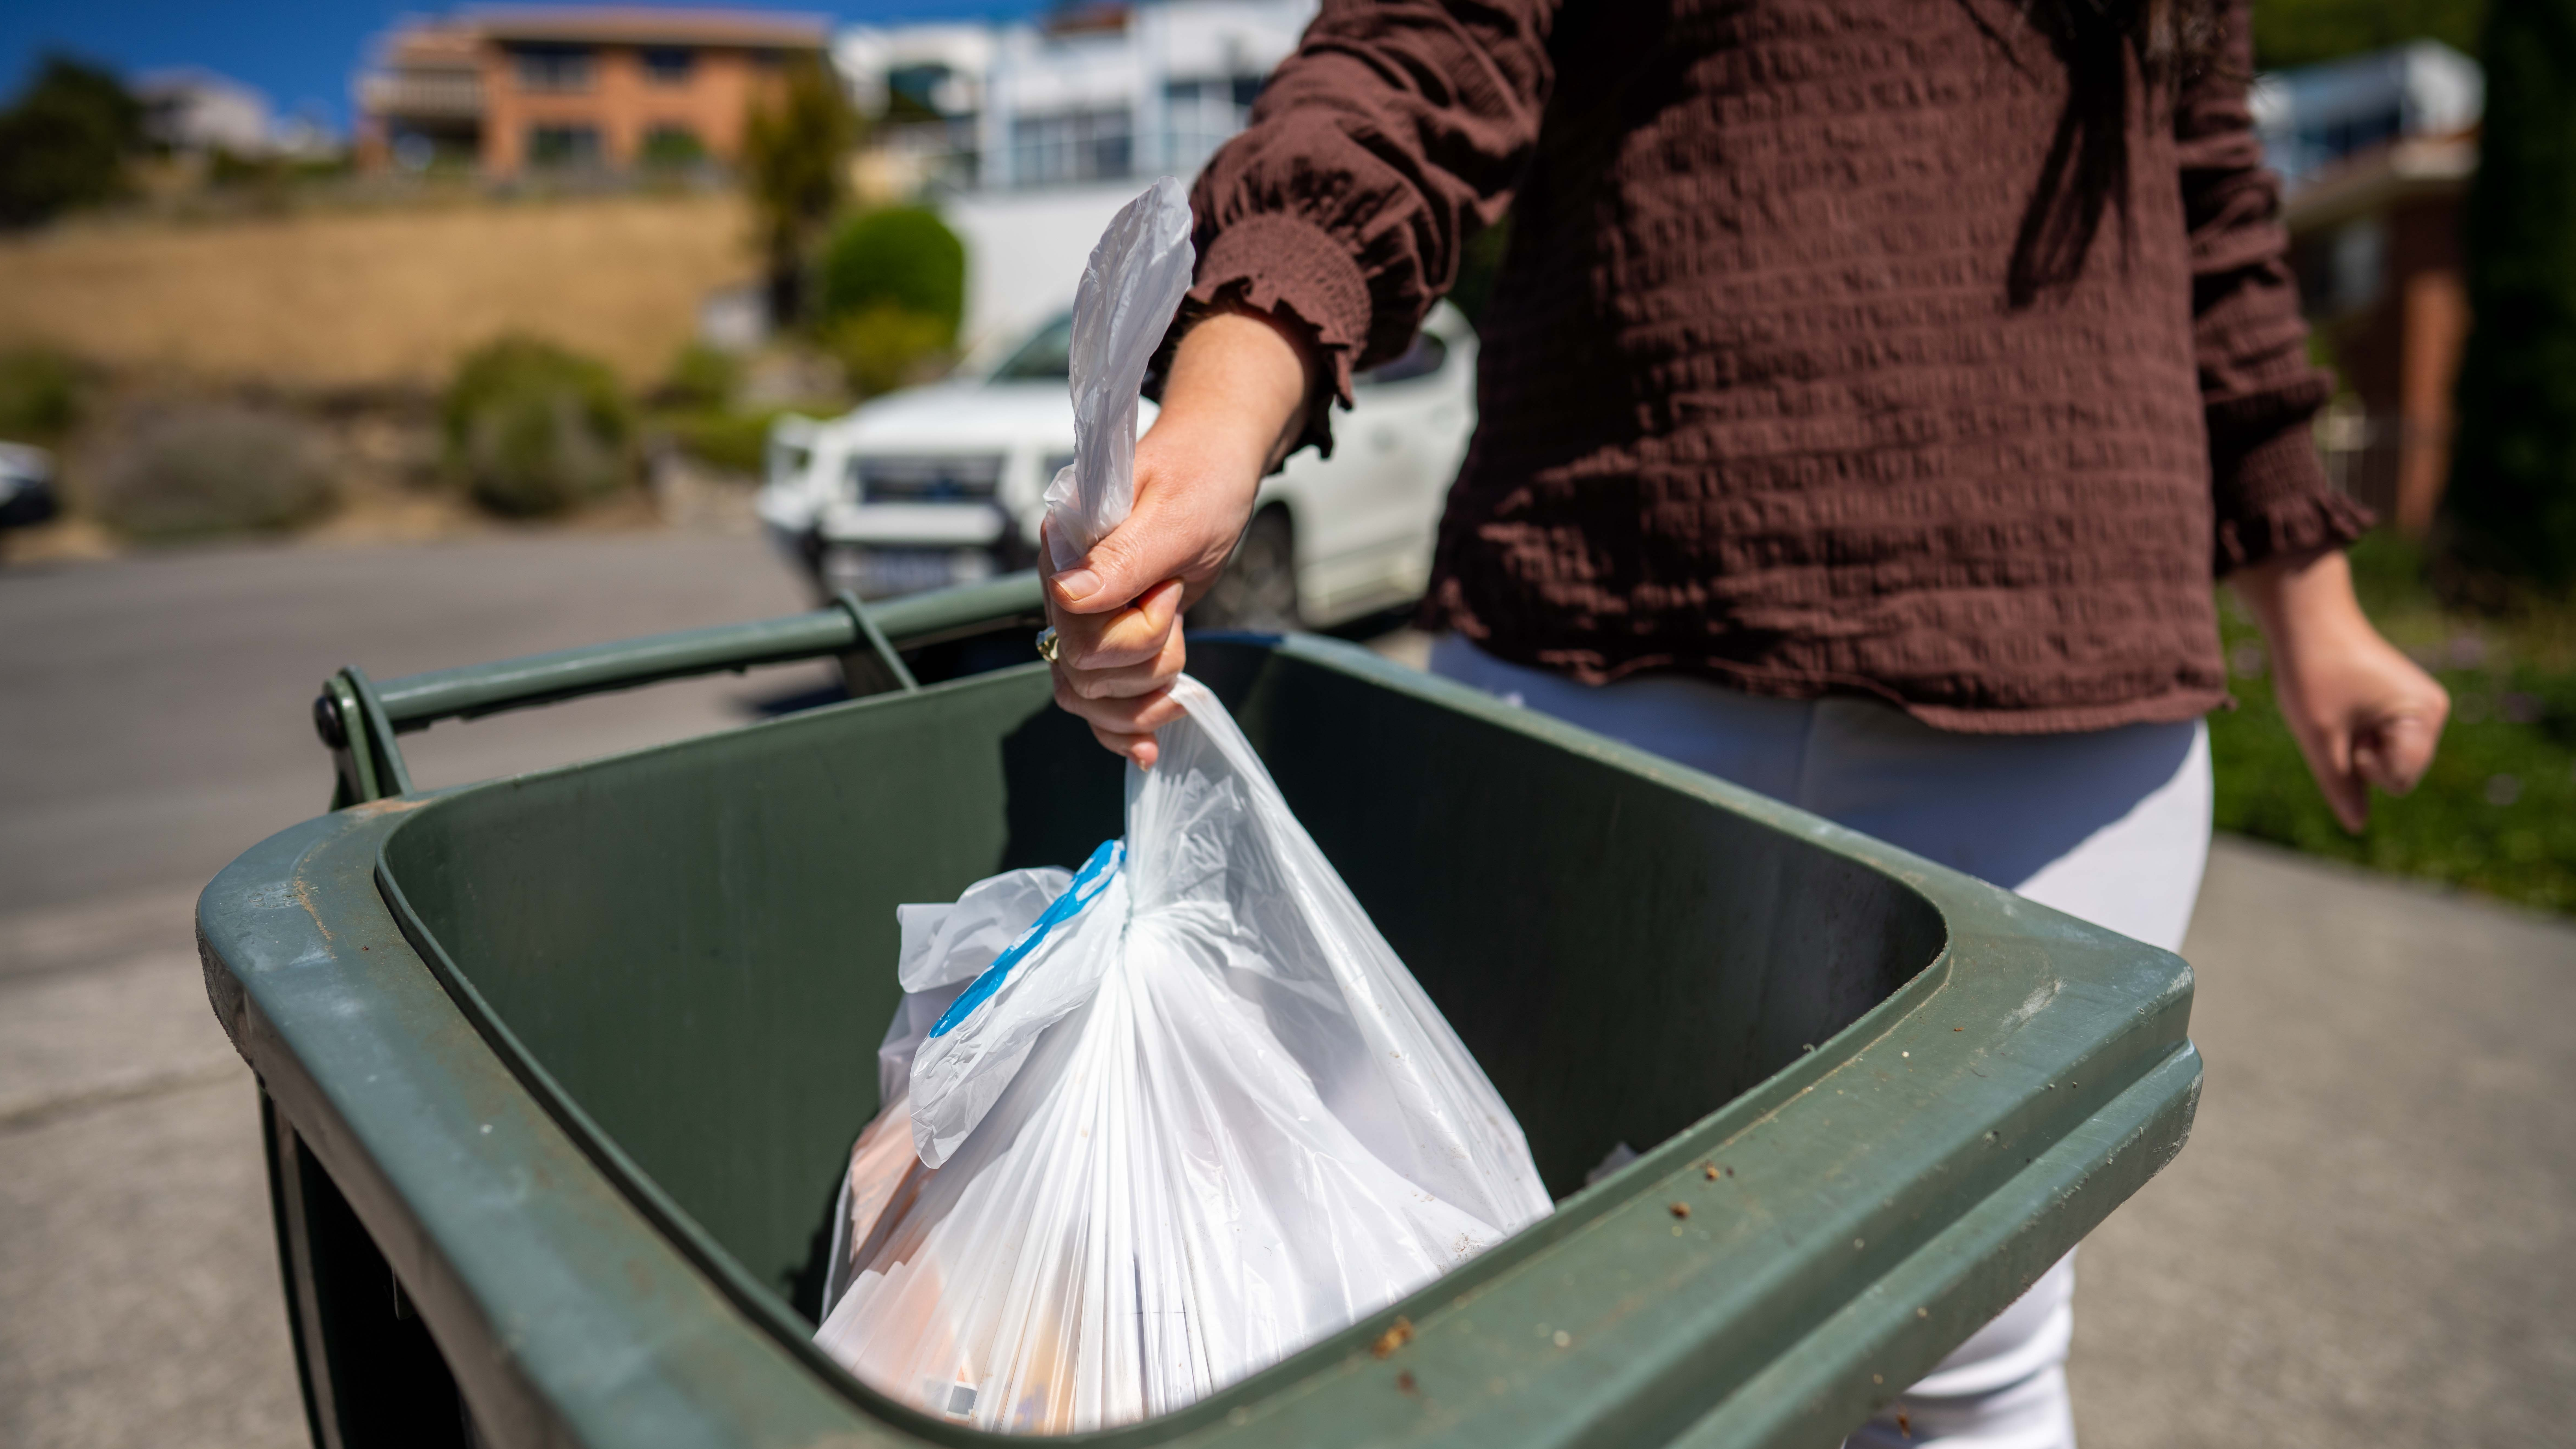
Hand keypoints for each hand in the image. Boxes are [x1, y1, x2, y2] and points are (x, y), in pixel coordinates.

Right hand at [1048, 305, 1316, 765]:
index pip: (1075, 631)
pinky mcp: (1105, 637)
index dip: (1135, 627)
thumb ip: (1125, 558)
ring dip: (1145, 692)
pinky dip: (1122, 729)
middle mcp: (1062, 587)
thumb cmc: (1203, 477)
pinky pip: (1094, 704)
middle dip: (1147, 656)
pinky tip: (1149, 746)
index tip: (1169, 586)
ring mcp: (1080, 617)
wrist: (1216, 465)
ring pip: (1086, 696)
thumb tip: (1067, 596)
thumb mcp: (1179, 514)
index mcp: (1065, 549)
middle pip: (1083, 672)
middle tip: (1176, 601)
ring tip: (1177, 641)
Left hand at [2234, 548, 2449, 831]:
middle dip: (2363, 758)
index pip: (2400, 781)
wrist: (2307, 619)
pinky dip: (2358, 732)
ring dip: (2358, 745)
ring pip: (2389, 757)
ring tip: (2341, 709)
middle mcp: (2433, 711)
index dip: (2364, 768)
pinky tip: (2344, 705)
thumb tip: (2355, 827)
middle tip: (2340, 718)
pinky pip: (2382, 738)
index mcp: (2424, 716)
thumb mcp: (2320, 738)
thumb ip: (2340, 787)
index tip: (2347, 733)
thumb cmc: (2312, 673)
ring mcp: (2420, 704)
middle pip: (2399, 772)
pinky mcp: (2403, 699)